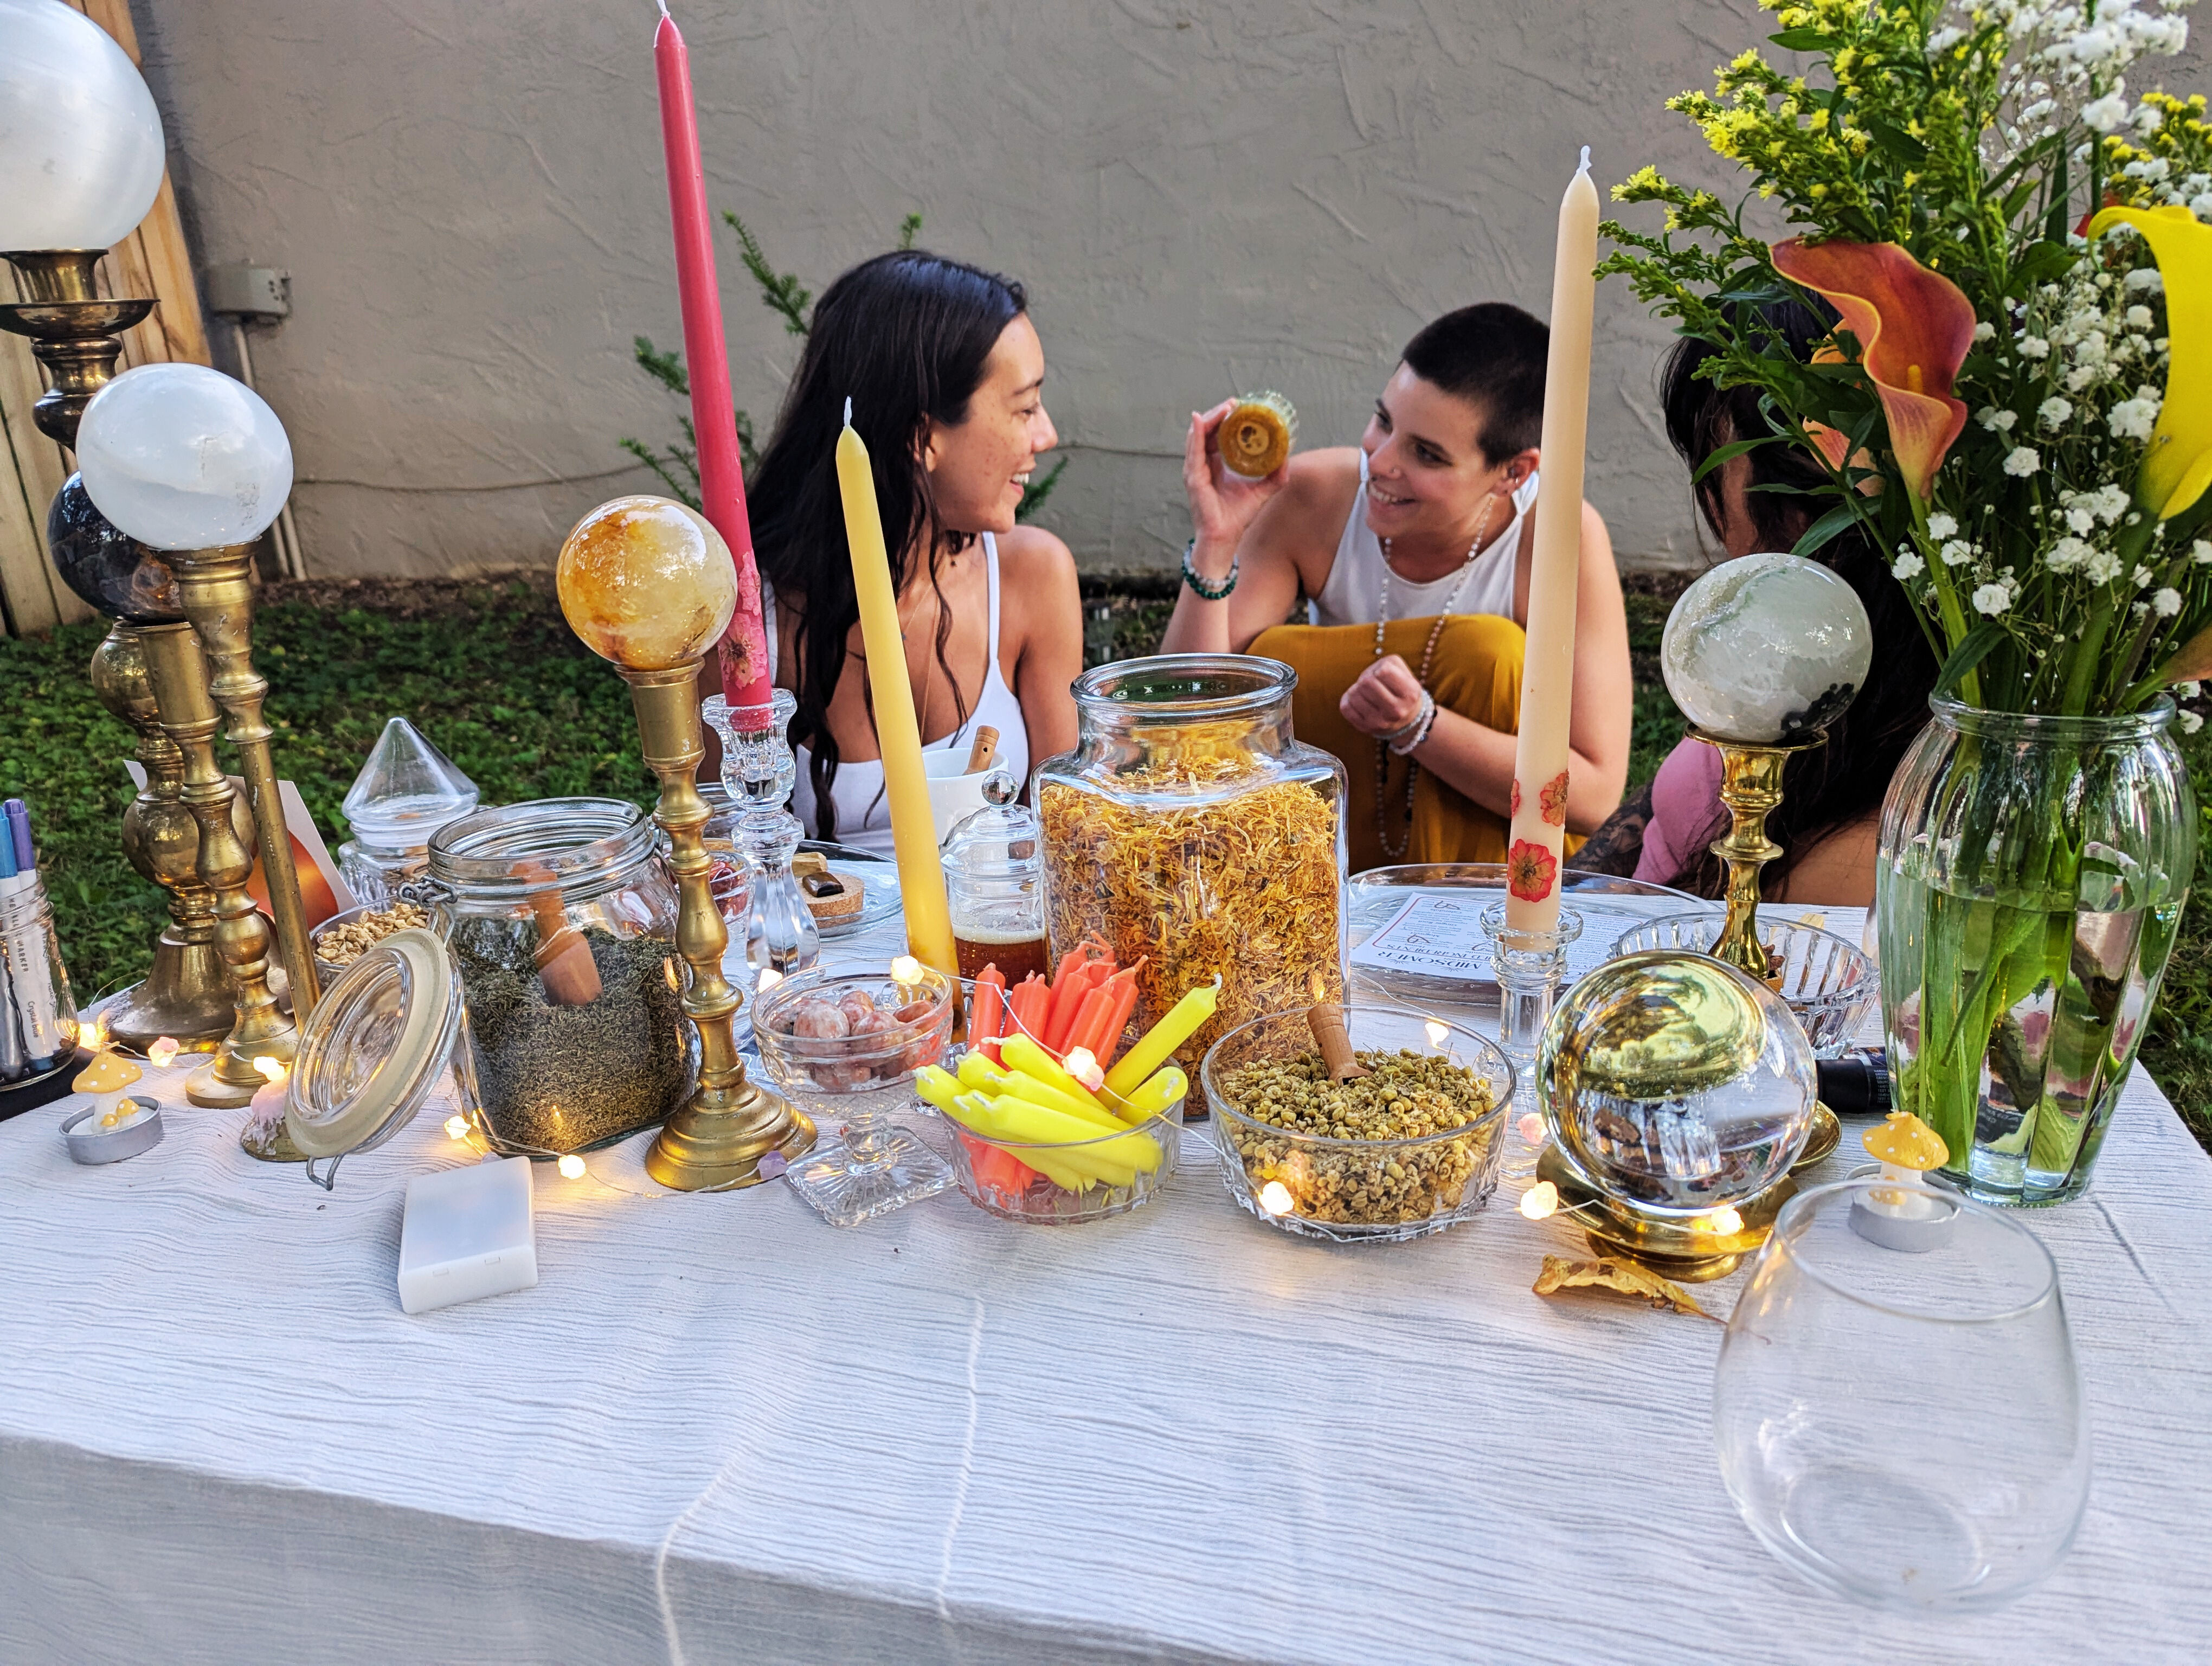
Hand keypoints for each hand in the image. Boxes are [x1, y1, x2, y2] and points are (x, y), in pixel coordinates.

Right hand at [1182, 399, 1288, 568]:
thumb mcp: (1261, 490)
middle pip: (1207, 431)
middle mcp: (1203, 465)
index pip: (1217, 435)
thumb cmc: (1237, 517)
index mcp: (1215, 465)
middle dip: (1219, 414)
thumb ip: (1275, 475)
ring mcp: (1195, 470)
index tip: (1240, 407)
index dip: (1226, 419)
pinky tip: (1199, 420)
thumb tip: (1287, 456)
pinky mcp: (1193, 478)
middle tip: (1235, 402)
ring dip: (1210, 418)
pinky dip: (1195, 433)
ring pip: (1198, 435)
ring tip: (1225, 406)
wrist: (1225, 538)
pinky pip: (1193, 450)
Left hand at [1340, 655, 1426, 739]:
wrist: (1404, 719)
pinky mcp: (1365, 728)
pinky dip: (1348, 700)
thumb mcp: (1403, 672)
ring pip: (1353, 694)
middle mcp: (1397, 710)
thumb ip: (1389, 664)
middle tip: (1371, 684)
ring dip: (1356, 689)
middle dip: (1366, 678)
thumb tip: (1367, 677)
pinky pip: (1345, 707)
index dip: (1380, 669)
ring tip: (1365, 693)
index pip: (1384, 671)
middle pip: (1366, 682)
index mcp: (1410, 693)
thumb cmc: (1399, 688)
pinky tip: (1358, 701)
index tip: (1383, 676)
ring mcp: (1380, 722)